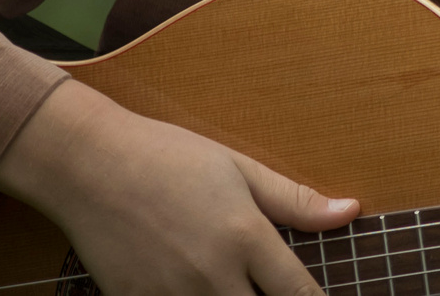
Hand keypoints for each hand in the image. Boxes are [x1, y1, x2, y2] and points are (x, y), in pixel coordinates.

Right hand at [0, 78, 358, 295]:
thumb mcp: (241, 170)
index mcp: (245, 236)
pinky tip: (200, 291)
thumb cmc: (170, 157)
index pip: (298, 292)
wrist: (90, 165)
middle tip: (274, 292)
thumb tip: (349, 211)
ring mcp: (171, 294)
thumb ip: (296, 201)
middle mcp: (212, 273)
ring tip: (237, 288)